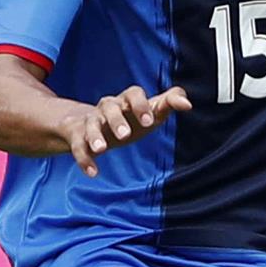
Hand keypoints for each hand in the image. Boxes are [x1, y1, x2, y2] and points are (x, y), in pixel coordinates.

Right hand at [58, 85, 191, 176]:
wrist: (93, 125)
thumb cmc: (130, 119)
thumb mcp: (150, 111)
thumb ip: (169, 103)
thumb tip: (188, 104)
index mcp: (127, 100)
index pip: (133, 93)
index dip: (140, 106)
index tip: (149, 122)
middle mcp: (108, 107)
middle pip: (110, 107)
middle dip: (117, 120)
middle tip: (125, 136)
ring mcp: (91, 121)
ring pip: (91, 124)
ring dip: (95, 136)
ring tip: (101, 150)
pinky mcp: (78, 136)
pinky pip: (78, 146)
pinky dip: (84, 159)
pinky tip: (93, 173)